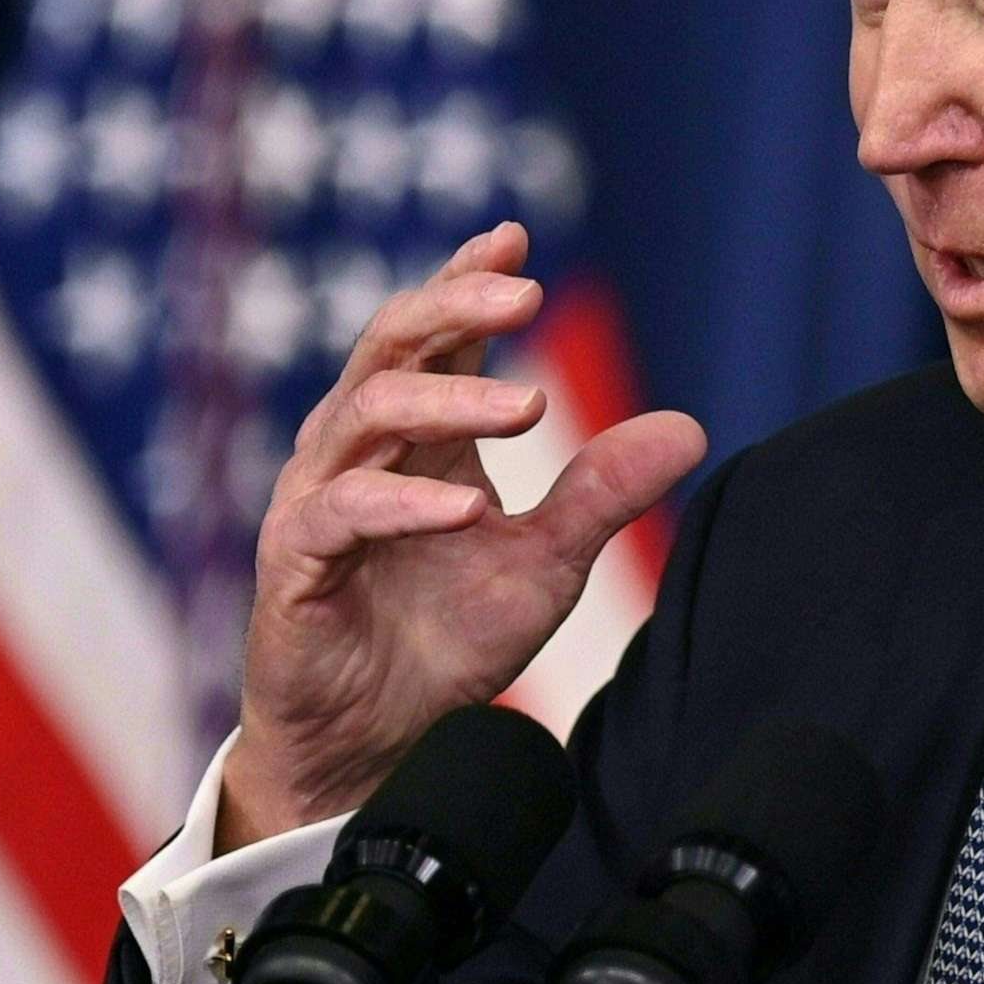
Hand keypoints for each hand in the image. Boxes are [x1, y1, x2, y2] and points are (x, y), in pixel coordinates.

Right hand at [217, 221, 706, 851]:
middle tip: (523, 296)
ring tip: (530, 406)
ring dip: (447, 402)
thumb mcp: (547, 563)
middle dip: (453, 310)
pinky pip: (340, 514)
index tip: (512, 238)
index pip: (434, 336)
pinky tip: (467, 509)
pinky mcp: (294, 564)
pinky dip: (404, 505)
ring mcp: (318, 502)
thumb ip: (603, 494)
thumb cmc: (446, 640)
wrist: (379, 744)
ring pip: (363, 416)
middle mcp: (357, 451)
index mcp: (415, 435)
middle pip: (389, 347)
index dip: (464, 283)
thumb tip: (690, 427)